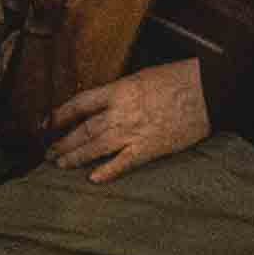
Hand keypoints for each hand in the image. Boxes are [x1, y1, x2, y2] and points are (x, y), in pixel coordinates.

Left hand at [44, 59, 209, 184]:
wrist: (208, 91)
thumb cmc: (179, 78)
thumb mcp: (142, 75)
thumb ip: (120, 90)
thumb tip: (103, 101)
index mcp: (118, 90)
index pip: (79, 104)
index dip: (59, 114)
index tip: (46, 122)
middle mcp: (121, 113)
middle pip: (84, 130)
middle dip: (63, 141)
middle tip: (48, 151)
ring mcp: (134, 133)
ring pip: (97, 148)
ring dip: (76, 157)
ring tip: (61, 164)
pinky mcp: (150, 149)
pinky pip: (123, 163)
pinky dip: (107, 172)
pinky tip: (93, 179)